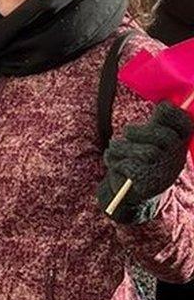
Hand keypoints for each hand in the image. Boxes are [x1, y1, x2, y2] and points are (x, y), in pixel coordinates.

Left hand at [97, 102, 191, 223]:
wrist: (133, 196)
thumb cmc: (140, 161)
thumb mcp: (150, 141)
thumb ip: (158, 125)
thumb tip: (167, 104)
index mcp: (178, 146)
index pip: (186, 126)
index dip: (175, 114)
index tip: (162, 108)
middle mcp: (176, 160)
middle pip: (164, 137)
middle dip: (138, 131)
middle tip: (126, 132)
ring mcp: (164, 174)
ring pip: (144, 152)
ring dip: (121, 147)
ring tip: (114, 149)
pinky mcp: (147, 185)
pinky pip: (129, 166)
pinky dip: (115, 161)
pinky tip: (114, 165)